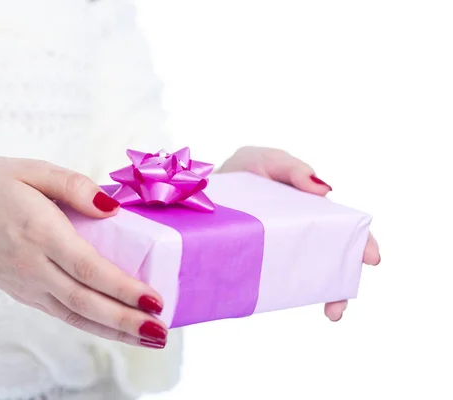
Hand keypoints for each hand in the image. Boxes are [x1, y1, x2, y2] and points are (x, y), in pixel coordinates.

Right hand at [0, 157, 167, 347]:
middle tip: (161, 330)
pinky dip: (93, 326)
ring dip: (115, 331)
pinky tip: (118, 331)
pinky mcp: (26, 294)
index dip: (122, 287)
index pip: (87, 267)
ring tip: (150, 339)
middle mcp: (33, 265)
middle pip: (85, 300)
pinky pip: (64, 314)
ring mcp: (28, 285)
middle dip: (126, 320)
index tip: (153, 299)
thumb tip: (112, 207)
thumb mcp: (31, 170)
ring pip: (76, 315)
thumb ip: (73, 185)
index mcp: (39, 231)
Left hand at [219, 147, 380, 320]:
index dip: (362, 240)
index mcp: (311, 205)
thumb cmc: (245, 170)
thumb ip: (293, 169)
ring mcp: (280, 246)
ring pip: (308, 272)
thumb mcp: (267, 161)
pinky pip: (275, 279)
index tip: (372, 259)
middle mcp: (301, 229)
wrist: (200, 186)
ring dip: (323, 293)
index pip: (345, 224)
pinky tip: (286, 303)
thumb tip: (324, 191)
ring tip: (332, 314)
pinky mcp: (259, 259)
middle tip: (343, 303)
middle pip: (333, 255)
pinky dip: (284, 294)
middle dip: (344, 278)